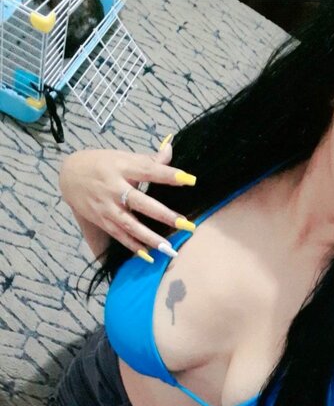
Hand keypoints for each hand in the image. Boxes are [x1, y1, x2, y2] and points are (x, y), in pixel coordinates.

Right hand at [59, 143, 195, 255]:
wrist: (69, 175)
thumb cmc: (102, 164)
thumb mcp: (123, 157)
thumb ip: (148, 159)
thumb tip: (170, 149)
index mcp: (123, 167)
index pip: (149, 170)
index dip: (168, 175)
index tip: (190, 180)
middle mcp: (114, 188)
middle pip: (141, 202)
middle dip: (164, 215)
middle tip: (186, 224)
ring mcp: (107, 207)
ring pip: (130, 224)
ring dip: (150, 237)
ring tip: (169, 248)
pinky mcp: (102, 220)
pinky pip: (119, 236)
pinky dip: (133, 246)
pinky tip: (149, 256)